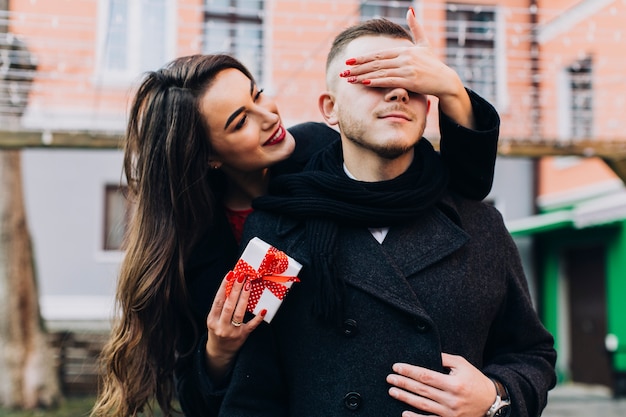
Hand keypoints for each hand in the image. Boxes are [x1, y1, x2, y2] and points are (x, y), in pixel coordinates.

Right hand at [204, 271, 264, 381]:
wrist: (219, 352)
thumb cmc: (217, 330)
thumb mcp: (213, 319)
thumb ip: (220, 306)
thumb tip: (231, 285)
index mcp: (212, 319)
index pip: (218, 300)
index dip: (224, 287)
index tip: (230, 274)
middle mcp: (221, 326)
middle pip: (229, 305)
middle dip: (235, 289)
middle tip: (242, 276)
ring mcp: (232, 332)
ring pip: (239, 313)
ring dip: (244, 298)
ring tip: (248, 285)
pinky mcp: (242, 336)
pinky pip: (251, 326)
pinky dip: (258, 318)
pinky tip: (263, 309)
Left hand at [339, 8, 473, 127]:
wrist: (445, 80)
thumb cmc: (433, 64)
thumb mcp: (425, 44)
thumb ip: (416, 28)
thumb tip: (410, 10)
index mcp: (404, 50)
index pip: (378, 54)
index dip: (362, 58)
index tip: (349, 61)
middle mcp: (404, 58)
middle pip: (376, 63)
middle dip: (357, 68)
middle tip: (343, 72)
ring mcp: (407, 69)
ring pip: (379, 72)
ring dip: (362, 76)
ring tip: (349, 80)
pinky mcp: (410, 80)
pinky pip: (388, 80)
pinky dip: (375, 81)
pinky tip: (364, 83)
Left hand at [386, 353, 495, 416]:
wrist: (491, 402)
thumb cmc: (474, 380)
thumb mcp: (462, 365)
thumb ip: (445, 359)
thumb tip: (427, 353)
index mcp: (454, 383)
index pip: (426, 376)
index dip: (409, 371)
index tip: (396, 366)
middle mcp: (451, 399)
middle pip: (422, 390)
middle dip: (403, 383)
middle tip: (390, 378)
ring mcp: (450, 413)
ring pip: (423, 405)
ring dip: (405, 398)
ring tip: (392, 391)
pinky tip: (404, 413)